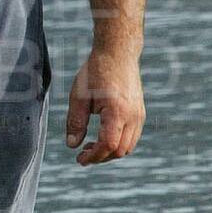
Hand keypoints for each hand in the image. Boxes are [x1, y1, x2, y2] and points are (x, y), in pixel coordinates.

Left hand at [65, 49, 144, 164]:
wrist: (117, 53)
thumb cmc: (96, 71)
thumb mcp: (79, 96)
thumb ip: (75, 122)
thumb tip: (72, 145)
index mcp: (117, 112)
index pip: (108, 145)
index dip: (93, 156)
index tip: (79, 159)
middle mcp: (133, 116)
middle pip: (120, 150)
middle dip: (101, 157)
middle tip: (83, 154)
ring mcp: (139, 115)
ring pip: (128, 146)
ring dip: (110, 151)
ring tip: (91, 146)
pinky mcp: (140, 112)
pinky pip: (132, 136)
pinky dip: (118, 142)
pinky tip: (102, 136)